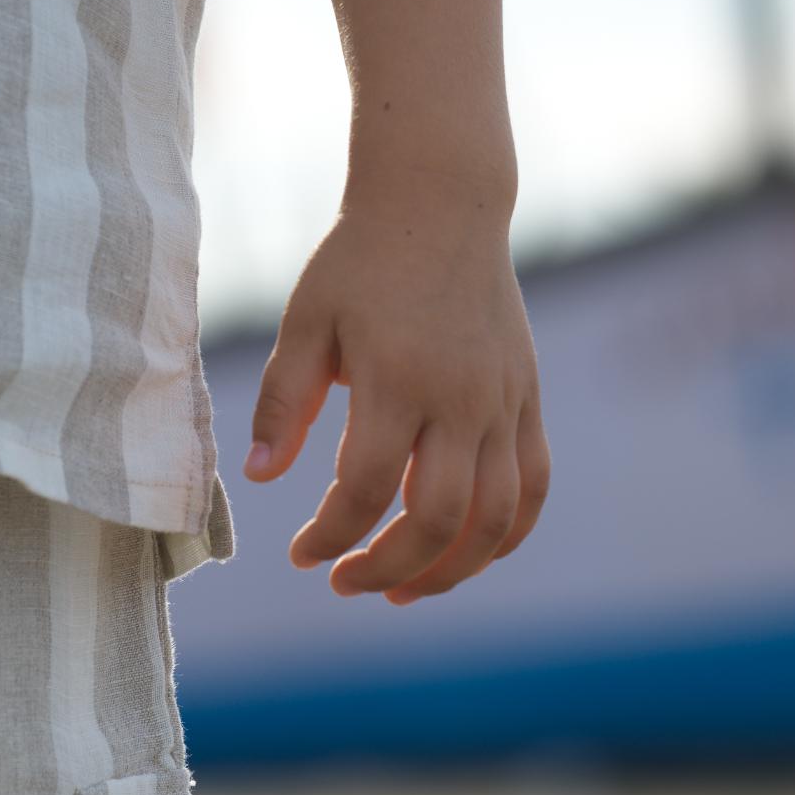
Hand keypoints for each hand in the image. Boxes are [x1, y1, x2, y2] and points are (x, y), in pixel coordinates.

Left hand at [243, 192, 548, 603]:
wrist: (440, 204)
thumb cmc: (360, 261)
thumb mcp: (306, 320)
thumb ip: (284, 401)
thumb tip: (259, 478)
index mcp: (398, 379)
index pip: (368, 489)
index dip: (332, 535)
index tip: (299, 554)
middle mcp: (461, 399)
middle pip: (438, 519)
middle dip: (388, 569)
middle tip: (344, 583)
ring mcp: (503, 402)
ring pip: (497, 518)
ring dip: (452, 570)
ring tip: (404, 590)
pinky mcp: (527, 398)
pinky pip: (534, 487)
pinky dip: (507, 535)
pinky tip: (468, 555)